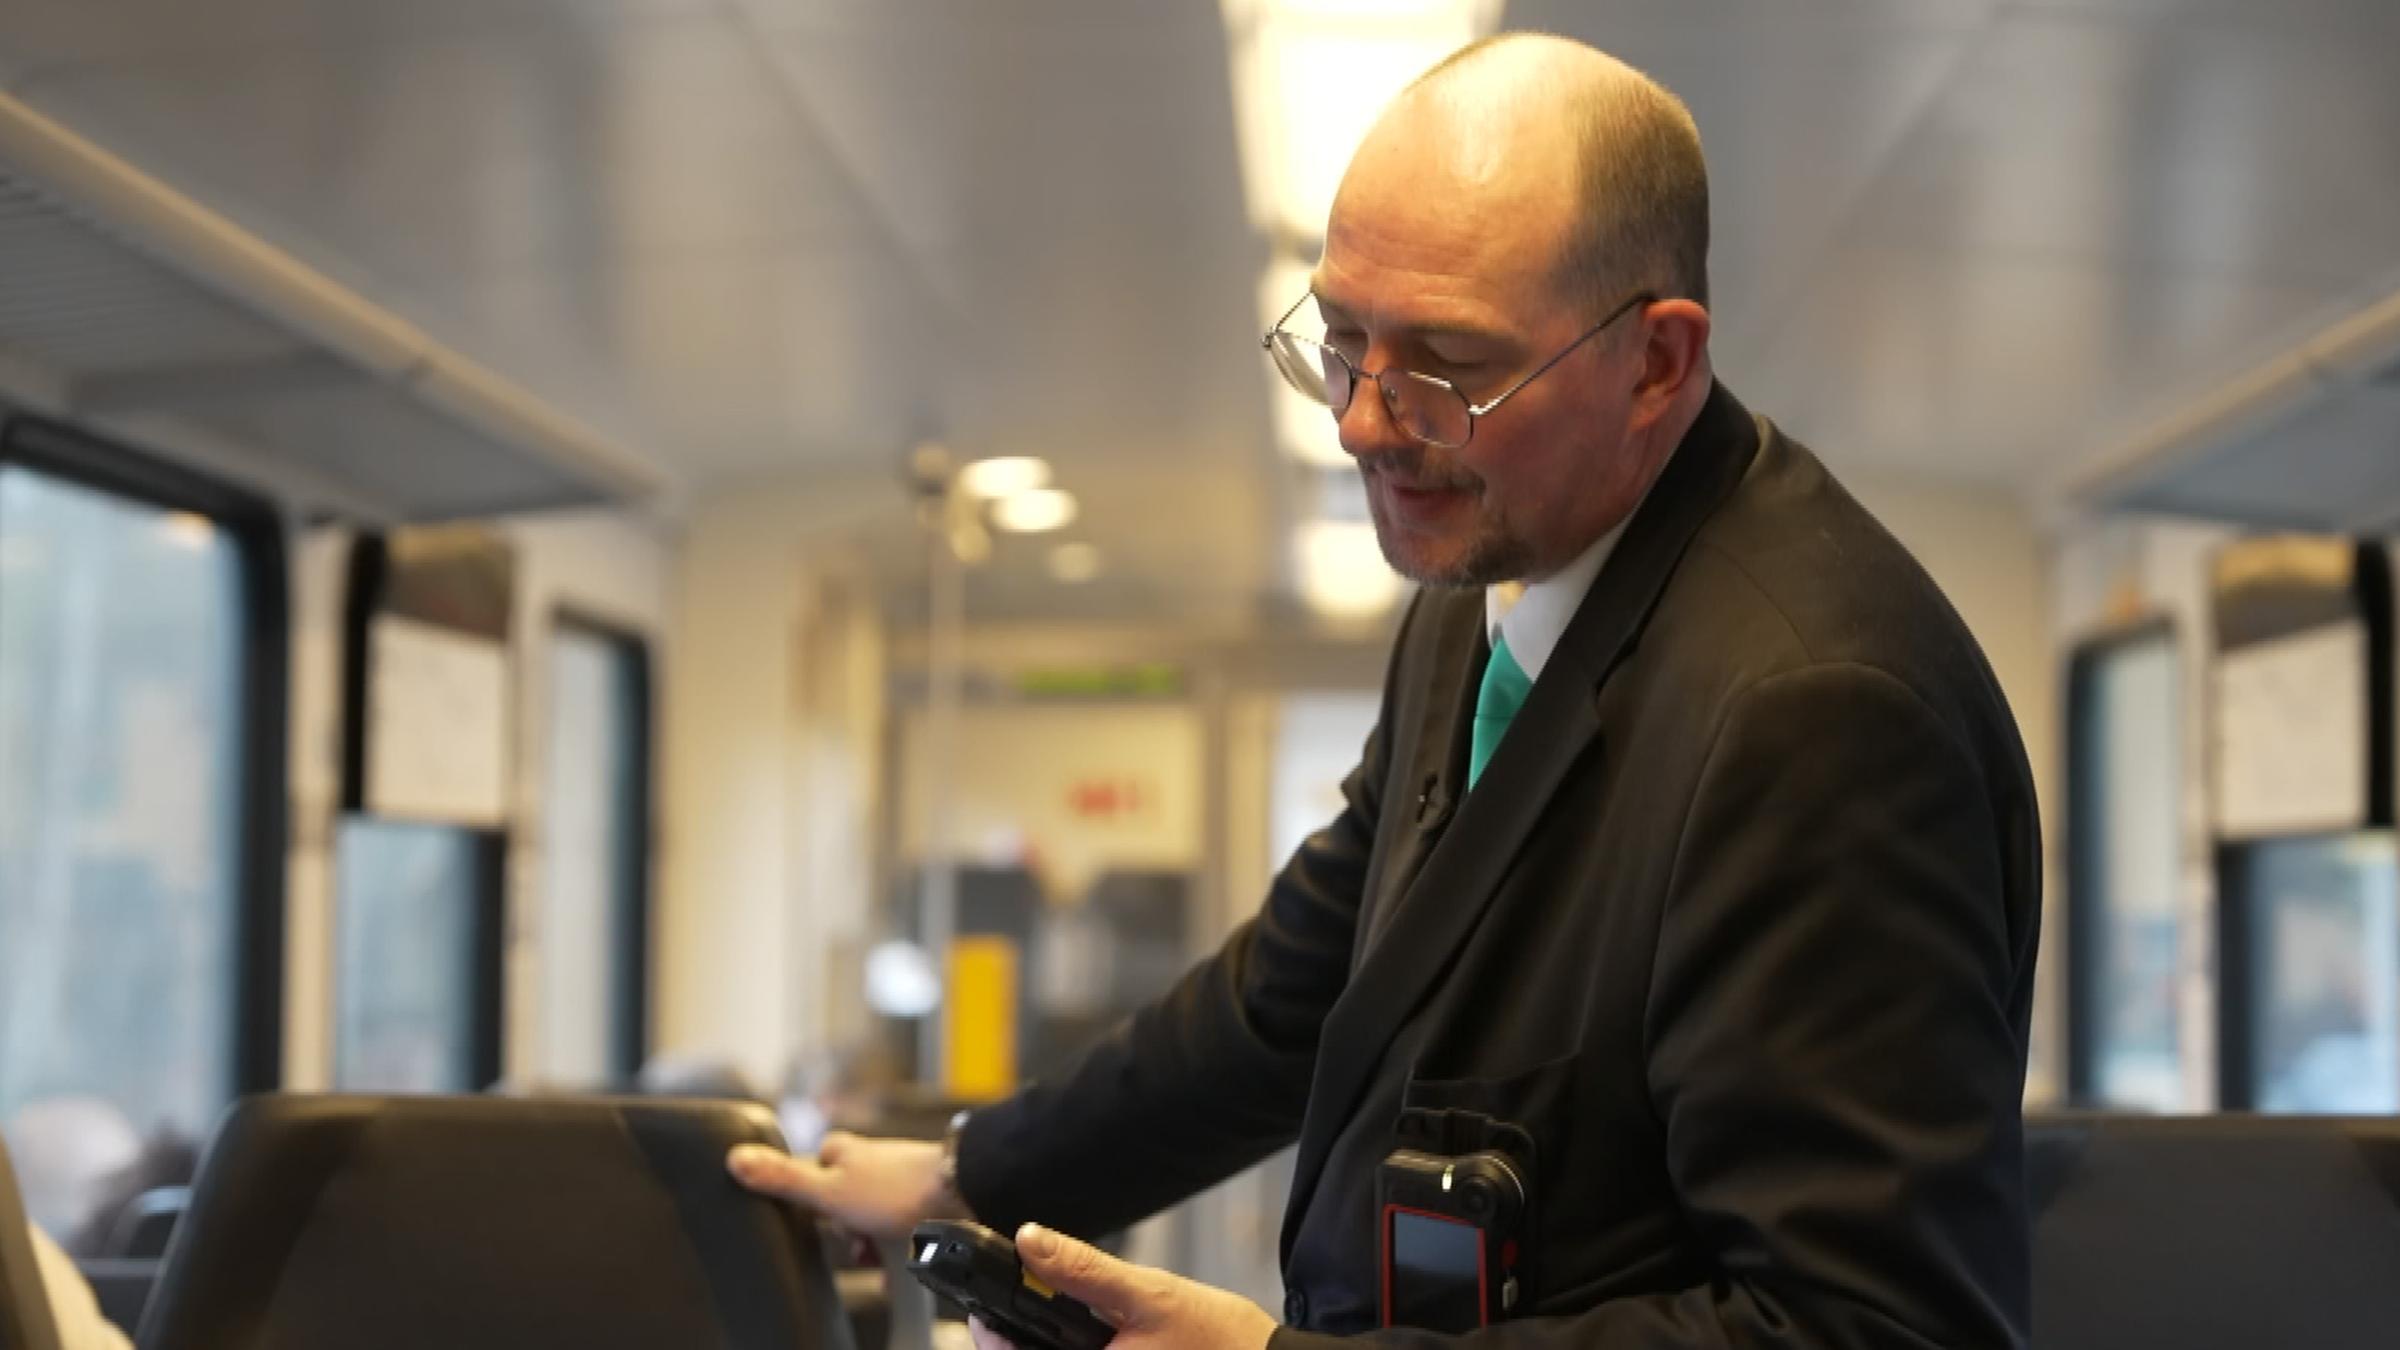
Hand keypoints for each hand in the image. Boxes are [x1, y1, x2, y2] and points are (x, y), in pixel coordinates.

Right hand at [726, 1131, 967, 1239]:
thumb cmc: (897, 1189)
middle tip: (858, 1241)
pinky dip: (895, 1251)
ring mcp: (893, 1179)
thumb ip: (783, 1178)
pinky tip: (898, 1266)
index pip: (808, 1176)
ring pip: (868, 1221)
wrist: (962, 1192)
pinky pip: (896, 1231)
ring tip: (881, 1255)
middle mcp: (866, 1161)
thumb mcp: (828, 1190)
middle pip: (839, 1205)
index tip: (821, 1221)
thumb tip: (734, 1158)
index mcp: (840, 1151)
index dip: (812, 1207)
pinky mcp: (917, 1198)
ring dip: (871, 1245)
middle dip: (846, 1232)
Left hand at [968, 1223, 1276, 1349]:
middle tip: (1019, 1308)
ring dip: (1047, 1347)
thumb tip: (1030, 1240)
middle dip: (1021, 1341)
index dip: (991, 1335)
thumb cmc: (1223, 1342)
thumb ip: (1085, 1270)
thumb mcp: (1150, 1295)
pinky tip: (1088, 1340)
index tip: (983, 1306)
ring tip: (1053, 1322)